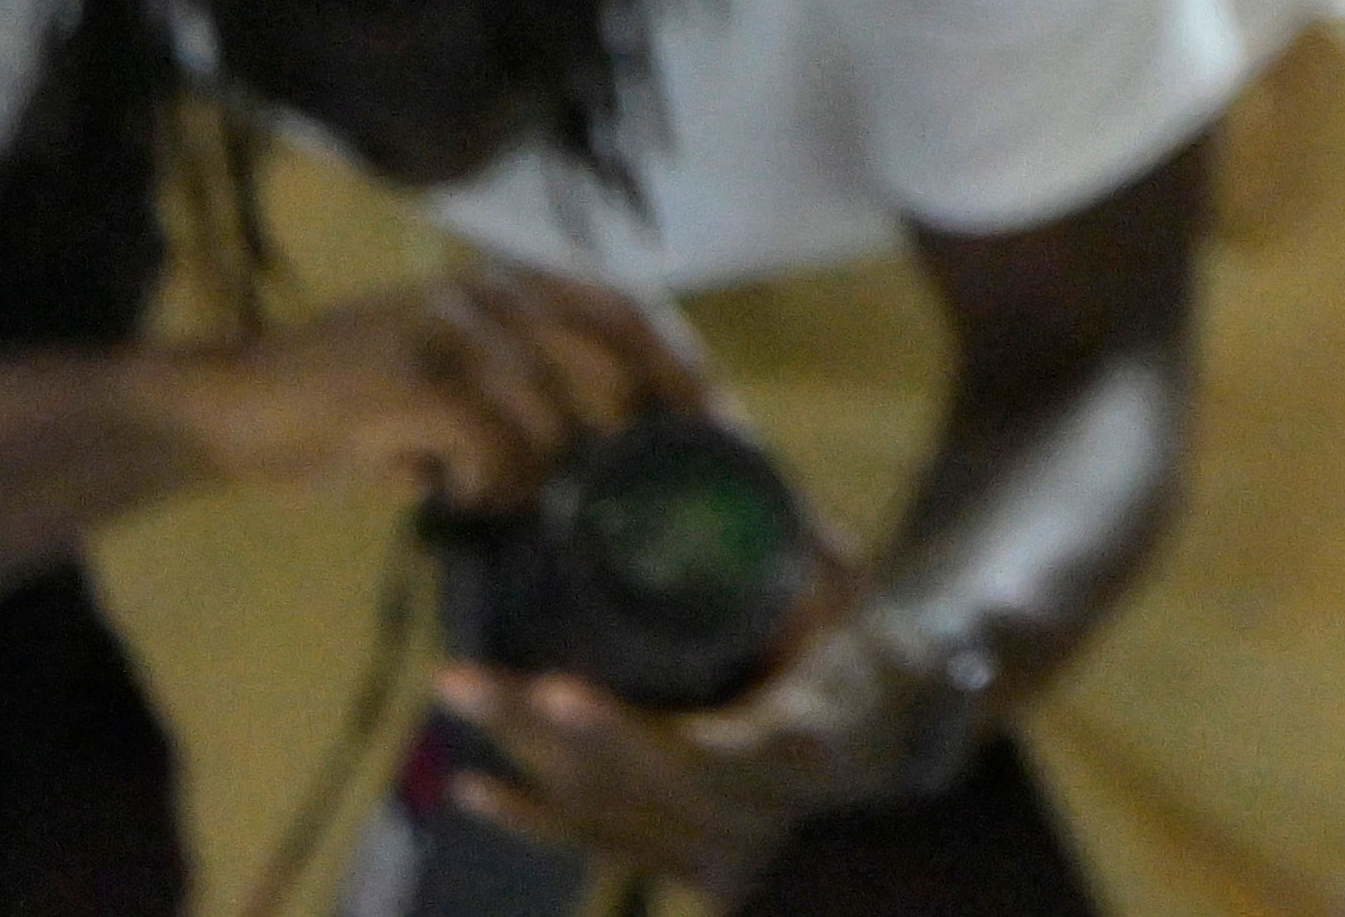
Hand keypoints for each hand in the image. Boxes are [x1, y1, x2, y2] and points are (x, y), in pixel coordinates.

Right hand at [146, 262, 711, 515]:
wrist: (229, 408)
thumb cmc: (345, 408)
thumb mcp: (447, 385)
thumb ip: (522, 396)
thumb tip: (611, 450)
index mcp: (506, 285)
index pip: (625, 309)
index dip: (677, 365)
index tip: (714, 427)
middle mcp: (488, 291)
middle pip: (609, 358)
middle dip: (637, 431)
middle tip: (643, 496)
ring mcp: (449, 328)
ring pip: (551, 415)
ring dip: (536, 475)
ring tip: (495, 496)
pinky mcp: (410, 378)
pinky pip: (492, 444)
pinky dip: (488, 482)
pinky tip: (451, 495)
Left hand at [435, 610, 936, 910]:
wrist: (886, 743)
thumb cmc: (861, 656)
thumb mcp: (848, 613)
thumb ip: (809, 567)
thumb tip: (761, 482)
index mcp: (792, 749)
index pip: (694, 754)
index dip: (618, 729)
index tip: (557, 688)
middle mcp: (748, 818)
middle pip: (621, 787)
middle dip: (533, 730)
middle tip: (462, 677)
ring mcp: (713, 853)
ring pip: (598, 816)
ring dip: (518, 761)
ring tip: (459, 693)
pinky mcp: (683, 861)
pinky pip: (597, 845)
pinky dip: (533, 819)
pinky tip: (473, 788)